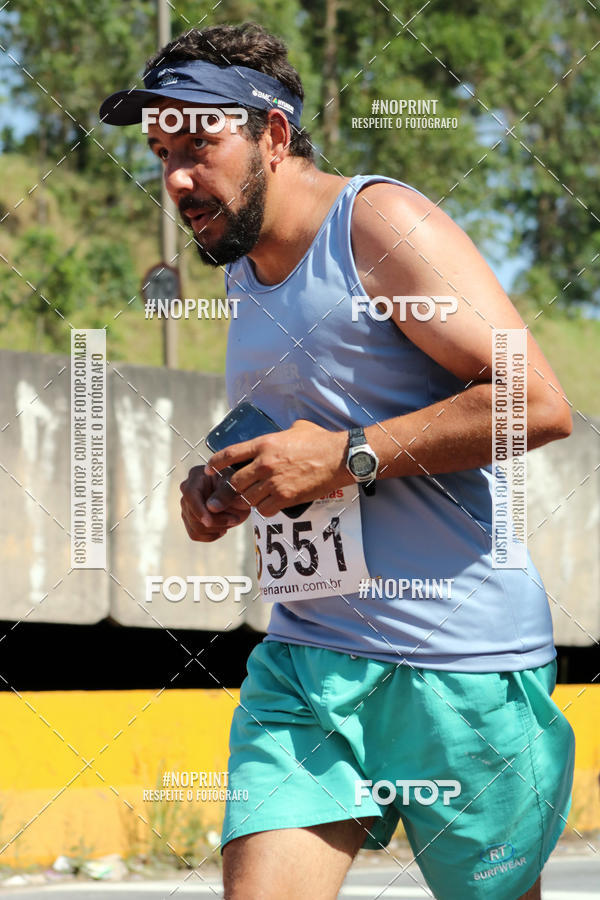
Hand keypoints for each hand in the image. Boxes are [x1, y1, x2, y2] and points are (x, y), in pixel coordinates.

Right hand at [180, 465, 250, 541]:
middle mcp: (188, 490)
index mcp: (197, 475)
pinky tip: (222, 529)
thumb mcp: (236, 486)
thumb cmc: (238, 486)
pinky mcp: (190, 519)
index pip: (190, 494)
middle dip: (215, 521)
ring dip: (215, 529)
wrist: (239, 494)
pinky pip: (195, 534)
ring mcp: (187, 505)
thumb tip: (210, 507)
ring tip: (231, 521)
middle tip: (235, 518)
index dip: (198, 510)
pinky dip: (210, 536)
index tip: (209, 521)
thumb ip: (226, 493)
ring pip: (194, 527)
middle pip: (192, 514)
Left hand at [205, 419, 352, 516]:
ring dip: (247, 501)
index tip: (208, 470)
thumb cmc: (320, 441)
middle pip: (234, 483)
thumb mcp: (296, 429)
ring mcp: (274, 482)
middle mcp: (264, 464)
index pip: (228, 455)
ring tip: (249, 502)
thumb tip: (278, 434)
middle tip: (221, 499)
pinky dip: (263, 510)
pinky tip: (268, 506)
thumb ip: (279, 434)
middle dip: (226, 492)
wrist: (339, 458)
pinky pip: (264, 510)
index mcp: (264, 444)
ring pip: (247, 499)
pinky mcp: (286, 497)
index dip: (214, 464)